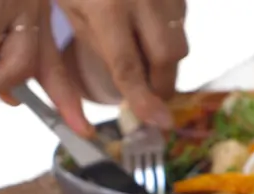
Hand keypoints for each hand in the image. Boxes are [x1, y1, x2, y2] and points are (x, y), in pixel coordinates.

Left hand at [58, 0, 188, 128]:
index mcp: (107, 8)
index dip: (144, 99)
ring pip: (179, 39)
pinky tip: (148, 35)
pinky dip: (167, 36)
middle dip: (162, 86)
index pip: (128, 66)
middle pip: (168, 56)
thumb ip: (92, 52)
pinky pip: (181, 19)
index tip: (157, 121)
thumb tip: (112, 96)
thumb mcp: (72, 14)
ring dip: (165, 62)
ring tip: (145, 67)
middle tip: (152, 101)